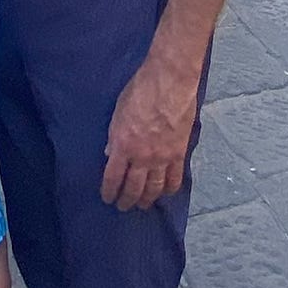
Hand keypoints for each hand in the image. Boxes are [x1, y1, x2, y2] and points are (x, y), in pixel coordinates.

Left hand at [100, 56, 200, 209]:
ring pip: (154, 189)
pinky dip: (169, 189)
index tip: (107, 198)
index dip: (109, 191)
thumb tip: (110, 152)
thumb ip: (114, 135)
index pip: (113, 178)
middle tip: (124, 206)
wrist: (170, 81)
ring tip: (143, 204)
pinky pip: (175, 179)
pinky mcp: (179, 153)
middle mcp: (141, 157)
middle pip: (133, 188)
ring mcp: (162, 157)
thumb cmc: (140, 90)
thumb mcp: (118, 111)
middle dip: (127, 200)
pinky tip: (165, 192)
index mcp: (122, 145)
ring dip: (147, 199)